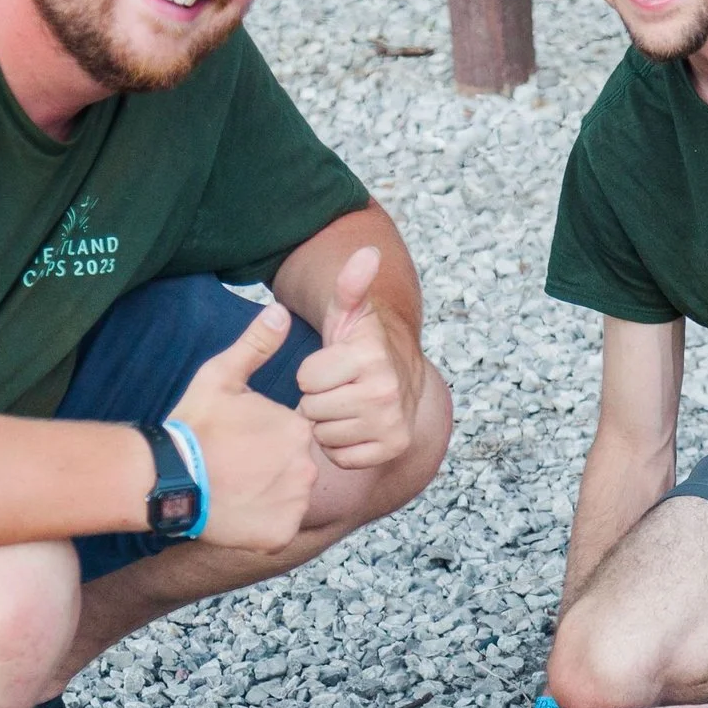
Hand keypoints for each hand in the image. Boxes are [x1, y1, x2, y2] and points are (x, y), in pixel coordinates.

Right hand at [166, 303, 318, 551]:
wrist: (164, 480)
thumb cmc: (193, 426)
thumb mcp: (221, 377)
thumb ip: (256, 345)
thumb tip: (281, 311)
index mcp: (297, 429)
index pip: (295, 435)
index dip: (267, 439)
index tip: (242, 443)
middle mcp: (306, 467)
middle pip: (295, 466)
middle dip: (270, 467)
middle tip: (234, 467)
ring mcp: (294, 504)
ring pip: (290, 498)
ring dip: (268, 495)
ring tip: (234, 489)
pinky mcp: (280, 535)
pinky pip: (280, 529)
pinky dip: (263, 524)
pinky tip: (237, 512)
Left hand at [297, 245, 423, 469]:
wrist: (401, 375)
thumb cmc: (362, 345)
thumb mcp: (350, 313)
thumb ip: (350, 285)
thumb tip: (367, 251)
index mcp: (370, 357)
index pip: (306, 378)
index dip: (312, 372)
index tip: (331, 365)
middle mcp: (385, 392)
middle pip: (312, 409)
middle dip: (318, 399)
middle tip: (338, 387)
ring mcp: (391, 424)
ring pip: (324, 435)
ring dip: (328, 423)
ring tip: (346, 405)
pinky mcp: (392, 448)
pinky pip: (341, 456)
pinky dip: (342, 446)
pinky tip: (355, 426)